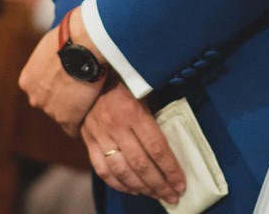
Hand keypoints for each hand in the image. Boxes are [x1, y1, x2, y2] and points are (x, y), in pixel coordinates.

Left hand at [19, 26, 105, 134]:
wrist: (83, 44)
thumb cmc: (70, 36)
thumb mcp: (51, 46)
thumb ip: (50, 59)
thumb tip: (59, 56)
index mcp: (28, 80)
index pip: (42, 91)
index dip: (58, 87)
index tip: (70, 82)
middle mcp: (35, 98)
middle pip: (51, 104)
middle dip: (65, 99)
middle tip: (83, 89)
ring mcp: (50, 110)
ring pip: (64, 115)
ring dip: (76, 108)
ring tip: (91, 97)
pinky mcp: (67, 119)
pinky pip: (74, 128)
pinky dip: (82, 121)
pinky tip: (92, 112)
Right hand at [81, 84, 185, 204]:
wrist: (87, 72)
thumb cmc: (124, 81)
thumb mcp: (144, 90)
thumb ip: (155, 114)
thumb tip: (176, 139)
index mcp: (134, 112)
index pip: (156, 148)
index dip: (170, 169)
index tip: (181, 184)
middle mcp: (117, 126)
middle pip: (141, 164)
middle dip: (159, 184)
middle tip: (172, 197)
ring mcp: (100, 135)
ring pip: (122, 171)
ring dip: (141, 187)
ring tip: (156, 195)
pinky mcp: (89, 141)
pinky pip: (103, 170)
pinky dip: (118, 184)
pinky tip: (133, 189)